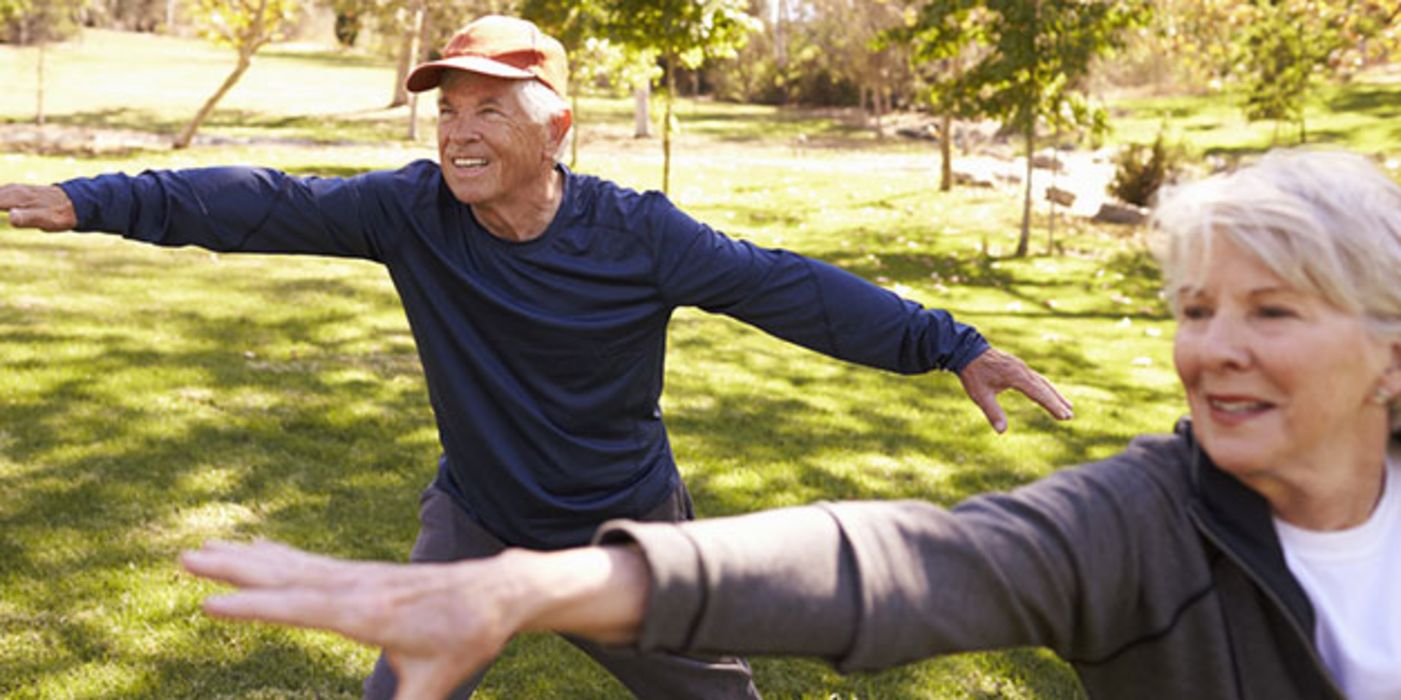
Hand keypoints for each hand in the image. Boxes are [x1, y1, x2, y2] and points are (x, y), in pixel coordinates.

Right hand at [0, 184, 77, 230]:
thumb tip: (11, 216)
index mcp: (15, 197)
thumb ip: (28, 218)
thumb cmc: (60, 214)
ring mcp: (12, 190)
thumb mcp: (46, 220)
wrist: (74, 203)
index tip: (4, 215)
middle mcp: (11, 191)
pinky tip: (0, 205)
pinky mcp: (14, 192)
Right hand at [182, 540, 519, 699]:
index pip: (302, 609)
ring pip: (293, 565)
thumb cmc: (466, 640)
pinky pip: (311, 562)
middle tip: (185, 557)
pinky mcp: (363, 574)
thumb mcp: (436, 684)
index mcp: (369, 615)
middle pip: (287, 577)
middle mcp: (357, 588)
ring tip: (201, 549)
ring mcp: (359, 576)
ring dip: (246, 556)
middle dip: (235, 569)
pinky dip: (278, 554)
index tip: (210, 603)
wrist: (497, 593)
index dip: (256, 608)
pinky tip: (255, 546)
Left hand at [957, 347, 1072, 432]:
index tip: (1064, 416)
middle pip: (1044, 387)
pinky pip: (1036, 378)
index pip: (1038, 393)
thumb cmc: (973, 374)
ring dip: (1055, 394)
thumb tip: (1002, 431)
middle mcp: (1022, 370)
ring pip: (1042, 382)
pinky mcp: (1018, 366)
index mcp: (1015, 376)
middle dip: (1058, 402)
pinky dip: (1046, 387)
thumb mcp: (980, 395)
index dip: (1052, 405)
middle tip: (1070, 416)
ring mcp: (1021, 367)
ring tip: (1068, 406)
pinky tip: (1049, 393)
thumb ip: (992, 412)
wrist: (967, 351)